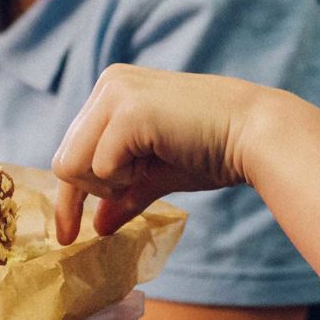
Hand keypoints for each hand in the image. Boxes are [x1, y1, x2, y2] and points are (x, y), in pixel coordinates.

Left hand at [51, 66, 277, 242]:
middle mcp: (108, 84)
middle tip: (134, 190)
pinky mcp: (128, 111)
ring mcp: (116, 94)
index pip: (71, 150)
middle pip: (65, 161)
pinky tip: (159, 158)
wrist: (255, 134)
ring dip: (111, 184)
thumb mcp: (157, 173)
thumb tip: (99, 226)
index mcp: (112, 90)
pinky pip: (99, 166)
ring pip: (73, 165)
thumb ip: (124, 194)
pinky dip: (126, 178)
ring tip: (150, 169)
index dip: (69, 198)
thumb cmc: (213, 149)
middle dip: (94, 193)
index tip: (66, 236)